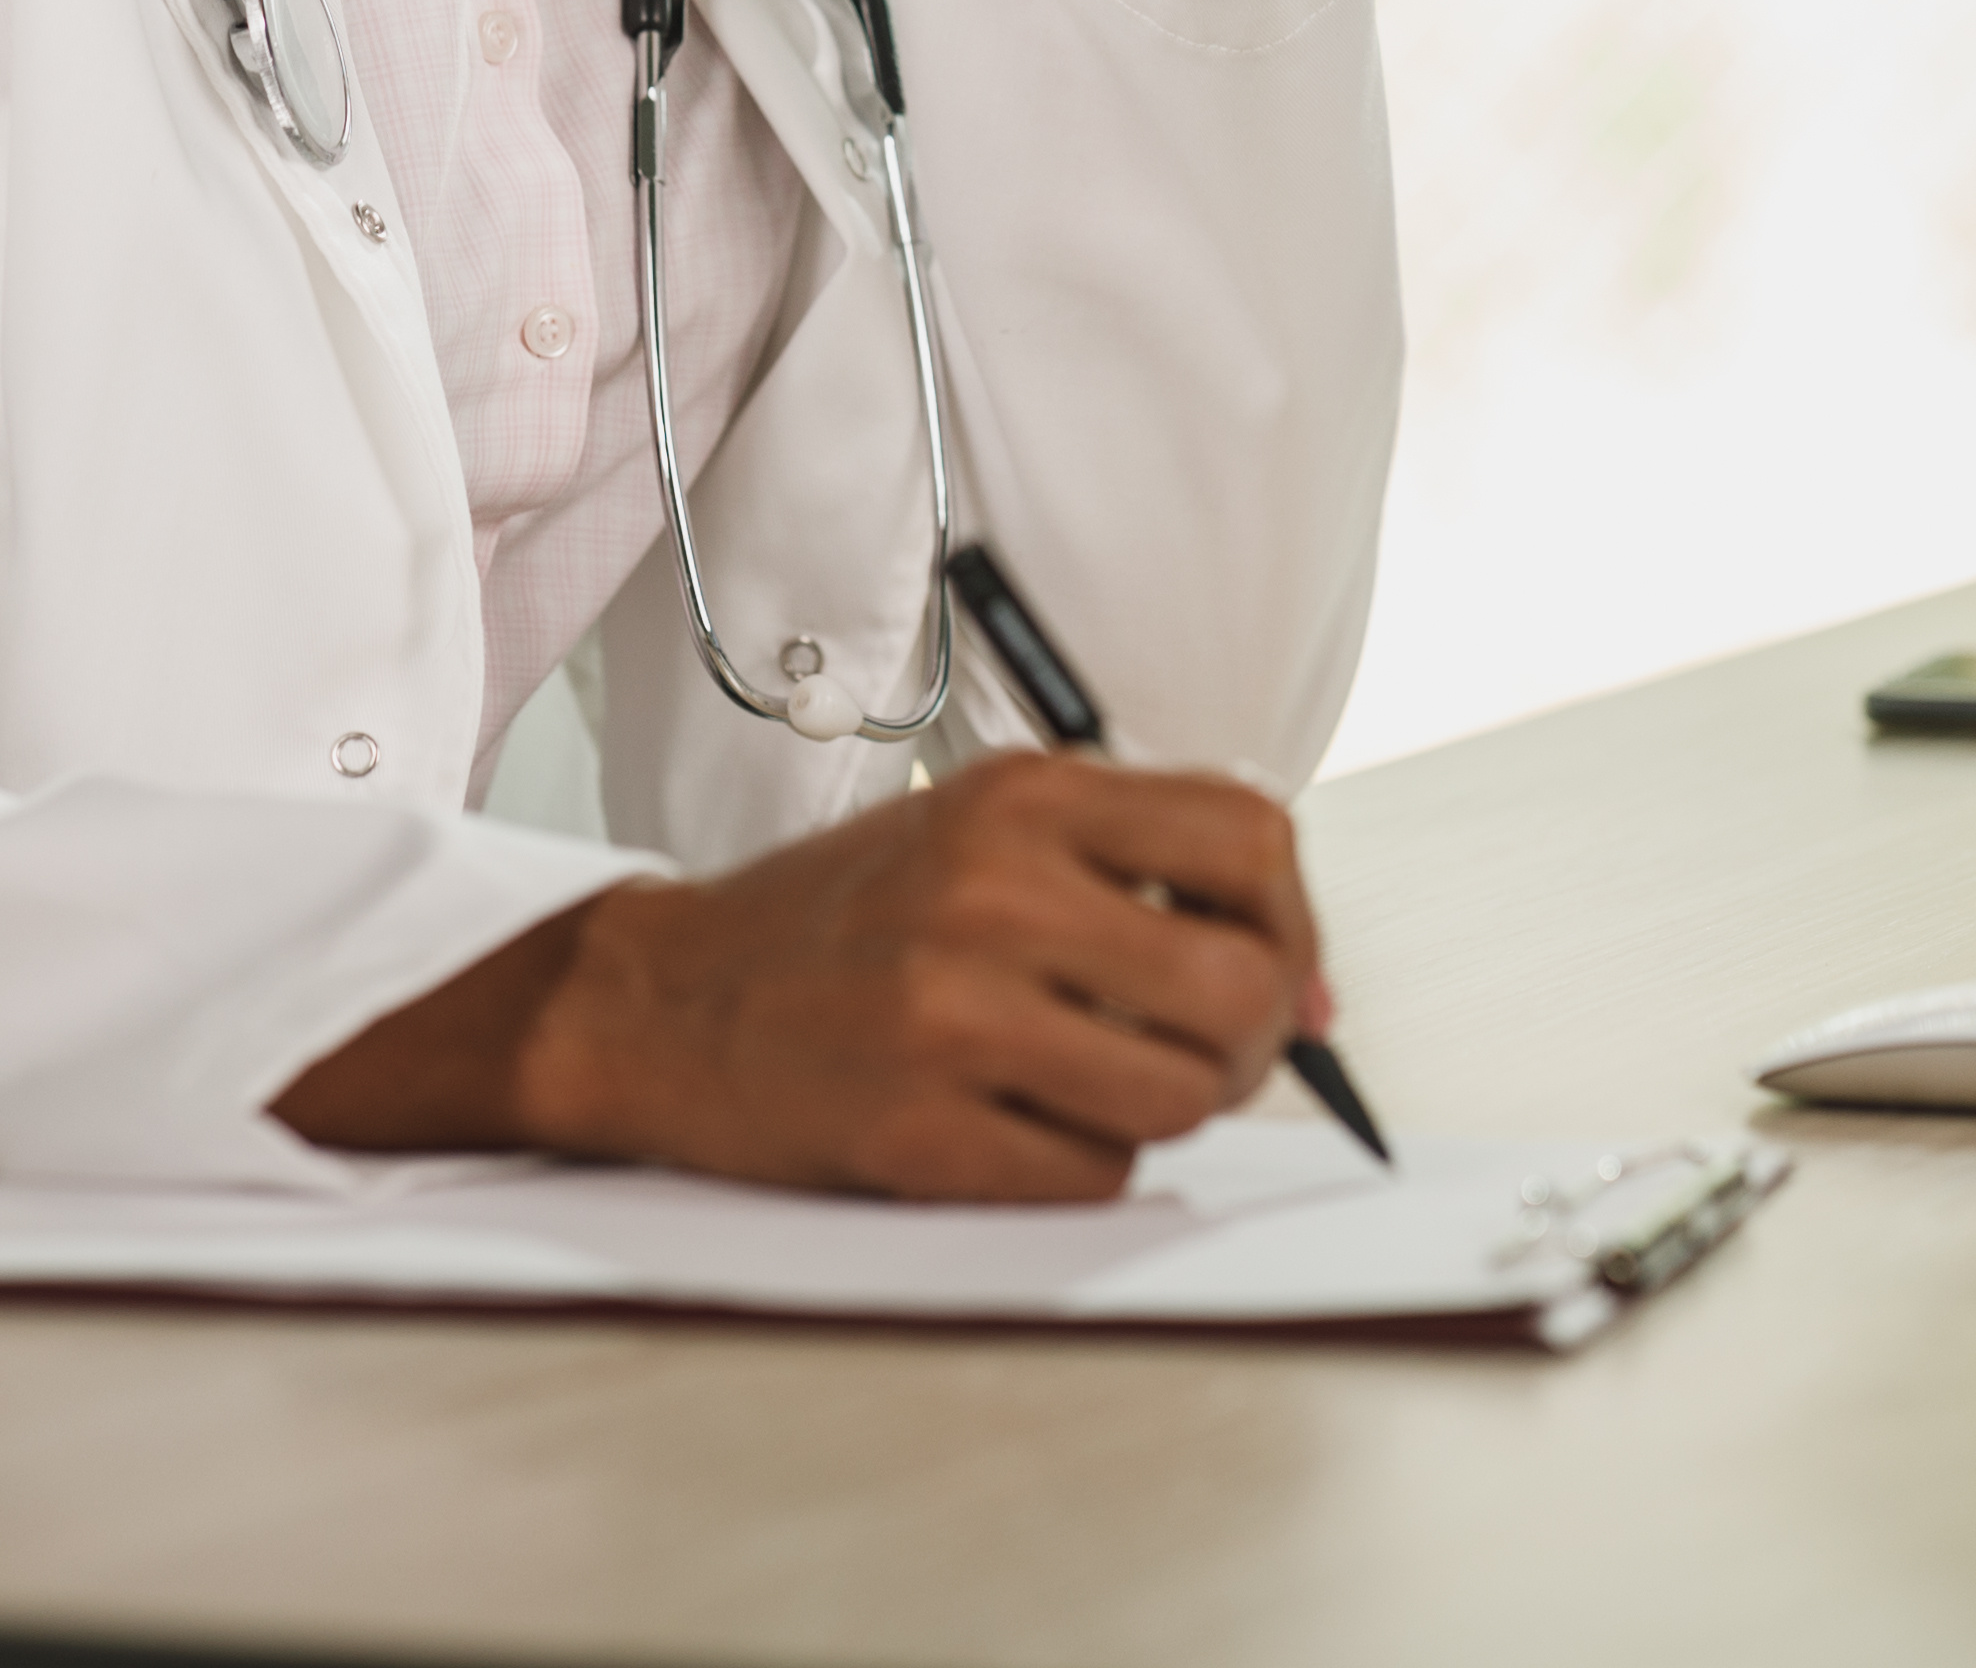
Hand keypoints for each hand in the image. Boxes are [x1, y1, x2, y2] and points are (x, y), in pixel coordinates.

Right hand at [279, 757, 1330, 1199]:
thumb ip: (1142, 881)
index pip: (1253, 839)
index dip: (1293, 922)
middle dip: (1250, 1041)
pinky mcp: (915, 1130)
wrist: (662, 1003)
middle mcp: (992, 890)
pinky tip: (1017, 1128)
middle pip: (1239, 982)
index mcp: (1023, 798)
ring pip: (1179, 1095)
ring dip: (1162, 1111)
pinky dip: (1079, 1167)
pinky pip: (1092, 1176)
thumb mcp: (985, 839)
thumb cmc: (846, 925)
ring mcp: (949, 1013)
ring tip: (1095, 1087)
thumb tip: (1313, 1001)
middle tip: (1204, 1055)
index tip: (1274, 968)